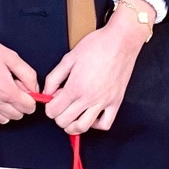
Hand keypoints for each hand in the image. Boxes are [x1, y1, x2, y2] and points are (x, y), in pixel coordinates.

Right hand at [0, 7, 37, 123]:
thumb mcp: (12, 57)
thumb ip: (28, 75)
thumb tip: (34, 88)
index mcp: (6, 90)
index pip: (29, 108)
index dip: (31, 98)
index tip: (25, 88)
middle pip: (17, 115)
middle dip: (20, 103)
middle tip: (13, 87)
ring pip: (2, 119)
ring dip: (7, 110)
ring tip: (2, 92)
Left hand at [41, 9, 147, 135]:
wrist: (121, 41)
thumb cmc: (97, 45)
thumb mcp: (68, 58)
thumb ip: (54, 77)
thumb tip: (47, 92)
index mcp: (75, 86)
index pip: (53, 111)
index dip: (49, 107)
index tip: (52, 100)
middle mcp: (89, 97)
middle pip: (65, 121)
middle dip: (58, 116)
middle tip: (60, 106)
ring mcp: (104, 102)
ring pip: (83, 127)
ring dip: (73, 126)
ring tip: (71, 117)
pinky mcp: (116, 102)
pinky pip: (105, 124)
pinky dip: (96, 125)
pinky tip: (91, 115)